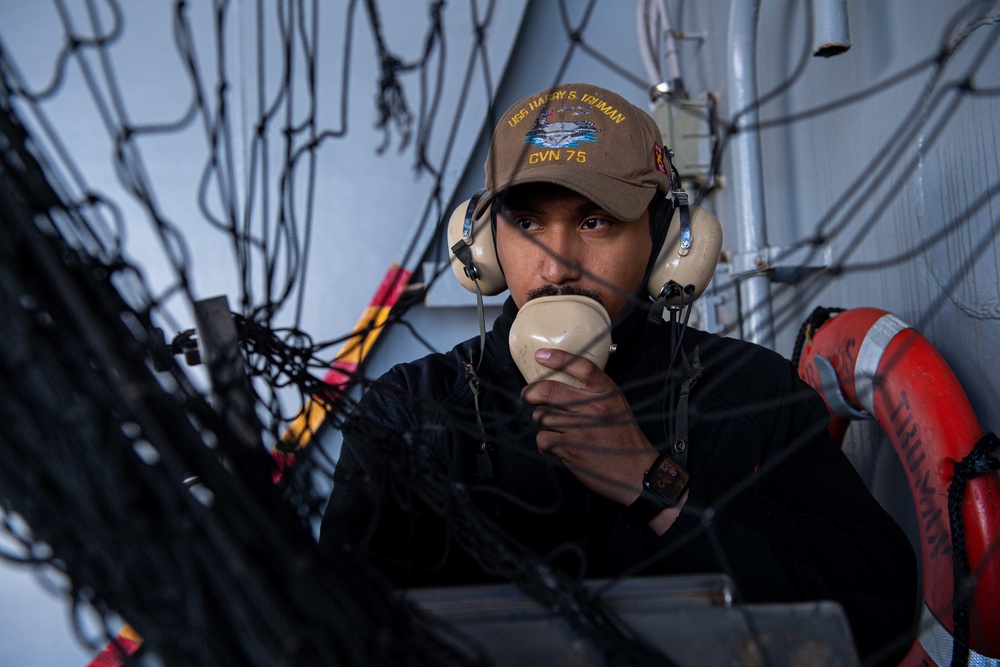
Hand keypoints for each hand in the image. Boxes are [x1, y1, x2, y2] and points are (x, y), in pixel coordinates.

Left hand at [520, 347, 658, 506]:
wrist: (636, 471)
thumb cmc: (623, 436)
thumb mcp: (616, 405)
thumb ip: (594, 392)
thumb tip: (560, 383)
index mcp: (607, 394)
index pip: (581, 367)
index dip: (558, 358)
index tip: (540, 355)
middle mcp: (595, 407)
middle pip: (550, 390)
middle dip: (531, 393)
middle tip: (527, 395)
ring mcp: (581, 429)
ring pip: (543, 416)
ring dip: (543, 423)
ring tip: (554, 429)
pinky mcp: (571, 449)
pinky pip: (543, 438)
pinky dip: (545, 443)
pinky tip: (555, 445)